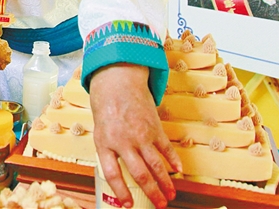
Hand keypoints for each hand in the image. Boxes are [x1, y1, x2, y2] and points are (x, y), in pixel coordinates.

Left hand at [90, 64, 181, 208]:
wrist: (118, 82)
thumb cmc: (106, 108)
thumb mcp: (100, 132)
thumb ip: (109, 152)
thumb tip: (119, 175)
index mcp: (106, 144)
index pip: (113, 174)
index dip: (121, 192)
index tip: (128, 205)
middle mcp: (124, 141)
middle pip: (140, 173)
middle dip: (151, 192)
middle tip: (160, 205)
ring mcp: (141, 134)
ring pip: (156, 164)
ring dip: (165, 182)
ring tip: (171, 195)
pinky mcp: (154, 127)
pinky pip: (166, 148)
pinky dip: (174, 161)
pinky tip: (179, 171)